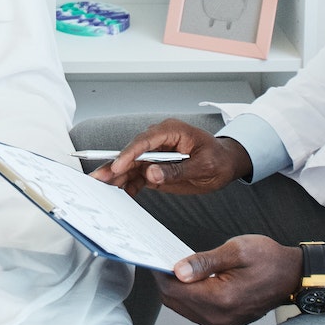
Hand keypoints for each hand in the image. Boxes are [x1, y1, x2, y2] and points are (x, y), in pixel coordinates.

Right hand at [90, 119, 252, 196]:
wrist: (226, 164)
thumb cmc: (219, 160)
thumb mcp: (204, 167)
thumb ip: (177, 170)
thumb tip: (151, 173)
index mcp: (172, 131)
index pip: (145, 141)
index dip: (129, 154)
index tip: (118, 166)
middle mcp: (159, 140)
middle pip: (132, 152)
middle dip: (115, 166)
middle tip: (98, 178)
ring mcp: (155, 154)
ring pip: (131, 165)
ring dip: (117, 177)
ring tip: (102, 188)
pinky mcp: (154, 167)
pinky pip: (138, 175)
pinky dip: (129, 184)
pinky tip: (121, 194)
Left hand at [155, 235, 303, 324]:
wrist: (292, 276)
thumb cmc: (268, 260)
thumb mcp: (236, 251)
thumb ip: (204, 262)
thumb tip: (178, 271)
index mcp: (220, 299)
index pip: (174, 290)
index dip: (159, 272)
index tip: (152, 255)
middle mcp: (218, 318)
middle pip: (174, 301)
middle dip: (164, 280)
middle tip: (160, 258)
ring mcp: (221, 324)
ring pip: (181, 308)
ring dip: (174, 289)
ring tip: (174, 266)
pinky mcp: (223, 323)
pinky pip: (194, 311)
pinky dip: (186, 296)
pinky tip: (188, 279)